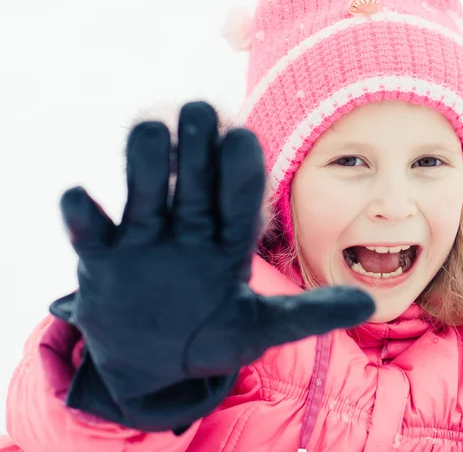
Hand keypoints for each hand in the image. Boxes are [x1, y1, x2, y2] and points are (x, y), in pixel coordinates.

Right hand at [51, 101, 373, 431]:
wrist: (153, 364)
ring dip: (145, 163)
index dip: (240, 171)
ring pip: (144, 193)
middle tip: (199, 109)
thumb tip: (370, 306)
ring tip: (150, 127)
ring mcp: (143, 242)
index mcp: (227, 244)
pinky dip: (82, 217)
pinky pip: (91, 232)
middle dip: (196, 150)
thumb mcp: (261, 329)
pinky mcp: (101, 259)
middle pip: (193, 184)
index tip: (244, 137)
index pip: (238, 200)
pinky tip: (81, 198)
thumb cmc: (211, 338)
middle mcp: (187, 232)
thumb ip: (310, 315)